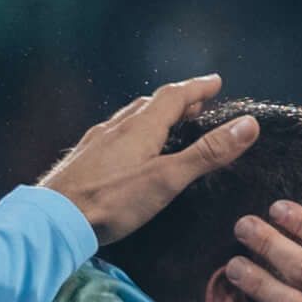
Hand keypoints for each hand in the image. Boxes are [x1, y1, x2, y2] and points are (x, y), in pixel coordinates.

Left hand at [39, 78, 259, 246]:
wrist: (53, 219)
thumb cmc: (112, 200)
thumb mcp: (167, 179)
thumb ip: (207, 153)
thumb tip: (247, 125)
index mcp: (141, 127)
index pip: (174, 96)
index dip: (197, 87)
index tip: (216, 81)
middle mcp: (117, 127)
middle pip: (151, 104)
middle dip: (177, 100)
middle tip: (197, 103)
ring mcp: (96, 142)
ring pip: (129, 118)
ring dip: (152, 114)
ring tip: (166, 121)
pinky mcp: (82, 160)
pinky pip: (113, 134)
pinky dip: (131, 131)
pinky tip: (125, 148)